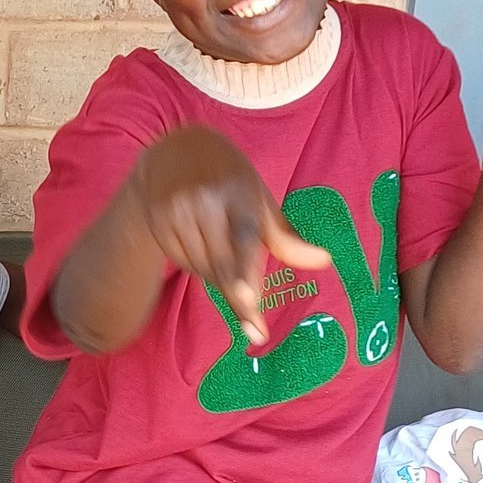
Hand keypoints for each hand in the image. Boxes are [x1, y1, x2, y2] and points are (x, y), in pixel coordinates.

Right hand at [127, 124, 333, 347]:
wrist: (174, 151)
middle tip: (256, 331)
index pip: (244, 236)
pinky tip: (201, 248)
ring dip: (220, 279)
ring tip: (225, 259)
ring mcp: (176, 211)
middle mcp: (204, 199)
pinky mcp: (158, 223)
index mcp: (238, 189)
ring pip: (202, 268)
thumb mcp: (260, 199)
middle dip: (239, 300)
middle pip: (222, 264)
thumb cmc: (230, 180)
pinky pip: (183, 262)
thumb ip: (286, 238)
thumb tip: (324, 262)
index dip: (245, 270)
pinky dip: (197, 267)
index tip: (250, 301)